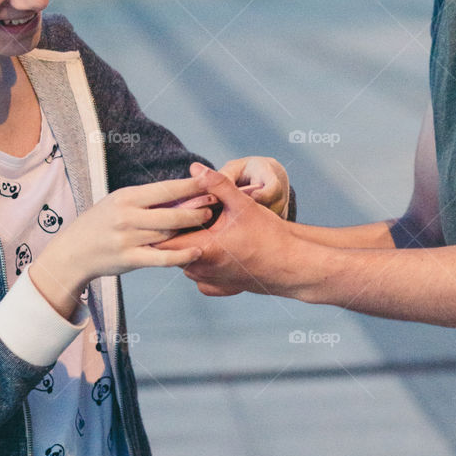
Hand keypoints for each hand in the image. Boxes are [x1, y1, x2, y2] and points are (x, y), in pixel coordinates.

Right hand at [35, 178, 215, 308]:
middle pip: (172, 212)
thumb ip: (146, 199)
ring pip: (169, 233)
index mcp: (126, 197)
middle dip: (197, 209)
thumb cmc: (100, 223)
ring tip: (210, 224)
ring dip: (192, 229)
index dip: (190, 186)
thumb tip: (181, 191)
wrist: (73, 252)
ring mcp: (128, 239)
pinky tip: (197, 251)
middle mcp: (127, 216)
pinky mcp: (130, 259)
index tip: (210, 181)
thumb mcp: (118, 202)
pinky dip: (181, 255)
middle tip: (215, 206)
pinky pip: (161, 257)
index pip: (165, 189)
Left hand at [158, 167, 299, 297]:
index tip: (172, 209)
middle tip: (187, 213)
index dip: (165, 222)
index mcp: (202, 249)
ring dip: (188, 245)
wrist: (291, 264)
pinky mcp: (217, 288)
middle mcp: (200, 271)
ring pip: (184, 260)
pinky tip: (214, 247)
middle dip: (176, 231)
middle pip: (172, 249)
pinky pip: (198, 273)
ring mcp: (208, 282)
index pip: (163, 239)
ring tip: (202, 228)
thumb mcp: (242, 204)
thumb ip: (216, 183)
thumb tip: (195, 168)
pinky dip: (201, 260)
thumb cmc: (269, 235)